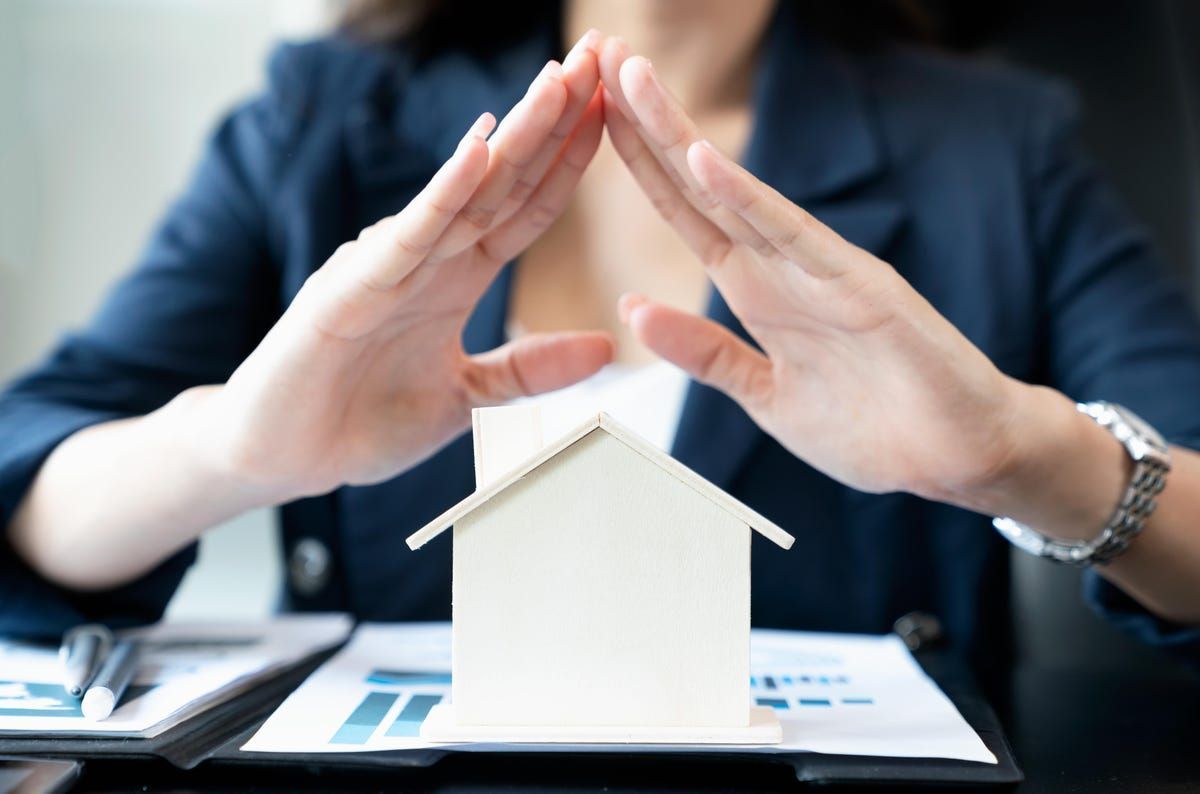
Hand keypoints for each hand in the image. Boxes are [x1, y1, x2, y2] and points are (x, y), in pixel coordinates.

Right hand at [193, 34, 610, 501]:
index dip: (571, 161)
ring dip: (515, 136)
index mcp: (457, 276)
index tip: (615, 113)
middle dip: (553, 120)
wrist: (284, 456)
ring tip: (559, 81)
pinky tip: (481, 149)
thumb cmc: (363, 421)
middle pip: (505, 179)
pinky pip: (410, 235)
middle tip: (598, 59)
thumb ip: (530, 369)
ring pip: (465, 191)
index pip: (527, 207)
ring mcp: (390, 264)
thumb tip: (605, 346)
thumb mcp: (469, 396)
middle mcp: (429, 257)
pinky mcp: (352, 287)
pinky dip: (445, 193)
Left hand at [599, 39, 1026, 503]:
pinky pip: (795, 237)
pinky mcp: (861, 287)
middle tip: (599, 57)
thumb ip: (704, 353)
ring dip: (679, 136)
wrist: (961, 457)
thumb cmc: (875, 427)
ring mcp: (821, 270)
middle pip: (698, 183)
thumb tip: (633, 307)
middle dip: (646, 122)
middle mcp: (783, 266)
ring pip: (737, 192)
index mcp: (758, 291)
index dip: (638, 162)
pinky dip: (748, 200)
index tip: (594, 114)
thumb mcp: (764, 395)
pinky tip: (703, 163)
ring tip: (633, 79)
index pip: (684, 212)